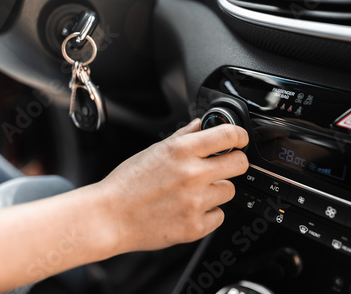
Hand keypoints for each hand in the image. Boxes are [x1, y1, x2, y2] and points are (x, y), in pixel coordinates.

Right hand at [98, 118, 248, 253]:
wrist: (109, 217)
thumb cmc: (127, 184)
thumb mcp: (154, 150)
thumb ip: (183, 136)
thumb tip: (202, 124)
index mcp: (181, 151)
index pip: (229, 135)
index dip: (239, 136)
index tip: (240, 140)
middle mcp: (192, 174)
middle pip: (239, 163)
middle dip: (234, 162)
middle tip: (222, 166)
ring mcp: (195, 202)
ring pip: (229, 190)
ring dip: (217, 190)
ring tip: (193, 192)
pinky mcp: (195, 226)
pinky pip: (219, 216)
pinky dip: (208, 214)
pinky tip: (189, 209)